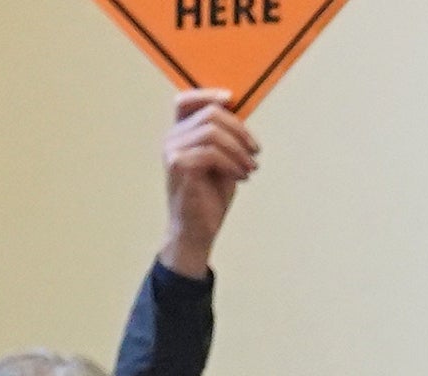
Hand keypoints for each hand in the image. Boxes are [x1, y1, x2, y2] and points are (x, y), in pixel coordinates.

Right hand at [162, 88, 260, 277]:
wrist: (197, 229)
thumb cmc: (209, 197)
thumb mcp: (222, 162)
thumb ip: (225, 139)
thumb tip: (239, 116)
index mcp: (180, 134)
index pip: (185, 101)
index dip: (208, 94)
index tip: (232, 100)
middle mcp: (172, 138)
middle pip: (209, 114)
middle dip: (240, 130)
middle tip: (256, 151)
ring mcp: (172, 151)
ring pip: (212, 132)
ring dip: (240, 150)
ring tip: (251, 168)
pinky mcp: (179, 165)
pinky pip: (212, 152)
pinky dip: (233, 163)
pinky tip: (242, 176)